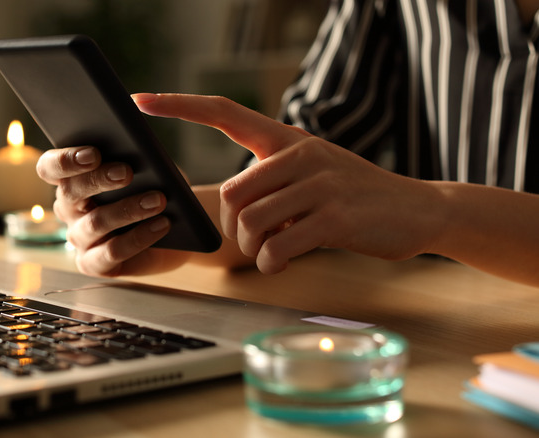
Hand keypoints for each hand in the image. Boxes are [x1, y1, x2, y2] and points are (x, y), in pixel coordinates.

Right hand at [36, 145, 188, 276]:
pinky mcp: (94, 264)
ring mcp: (78, 239)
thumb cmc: (154, 189)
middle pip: (70, 192)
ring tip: (158, 200)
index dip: (65, 160)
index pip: (50, 168)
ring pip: (95, 222)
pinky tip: (161, 224)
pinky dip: (139, 237)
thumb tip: (138, 152)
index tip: (93, 154)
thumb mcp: (147, 169)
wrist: (175, 229)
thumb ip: (135, 158)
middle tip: (127, 172)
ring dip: (128, 209)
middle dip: (99, 179)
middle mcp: (68, 209)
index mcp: (71, 179)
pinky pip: (111, 252)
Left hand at [133, 93, 444, 273]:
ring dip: (252, 248)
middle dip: (233, 228)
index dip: (179, 105)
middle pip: (233, 192)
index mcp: (287, 139)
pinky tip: (281, 263)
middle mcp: (300, 153)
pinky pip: (279, 245)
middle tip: (252, 242)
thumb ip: (273, 180)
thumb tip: (233, 206)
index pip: (224, 112)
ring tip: (270, 253)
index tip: (140, 99)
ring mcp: (320, 184)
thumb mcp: (313, 174)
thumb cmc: (354, 198)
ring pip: (252, 221)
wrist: (418, 210)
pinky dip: (271, 262)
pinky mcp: (334, 217)